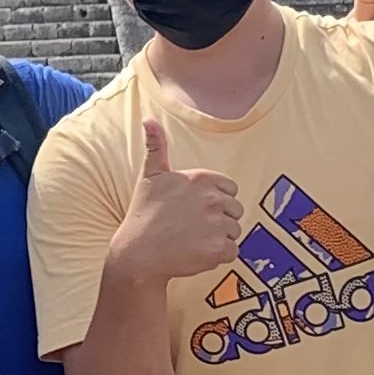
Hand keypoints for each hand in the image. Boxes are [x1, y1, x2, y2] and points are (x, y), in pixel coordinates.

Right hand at [108, 119, 242, 285]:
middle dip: (219, 219)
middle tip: (193, 226)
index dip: (215, 200)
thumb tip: (149, 119)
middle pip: (235, 211)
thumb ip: (156, 146)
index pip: (230, 189)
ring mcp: (218, 224)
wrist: (138, 252)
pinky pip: (232, 251)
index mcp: (203, 179)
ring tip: (193, 240)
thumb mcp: (150, 175)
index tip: (196, 208)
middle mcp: (214, 199)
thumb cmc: (144, 213)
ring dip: (219, 238)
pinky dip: (218, 255)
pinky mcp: (219, 249)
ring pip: (234, 232)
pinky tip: (197, 252)